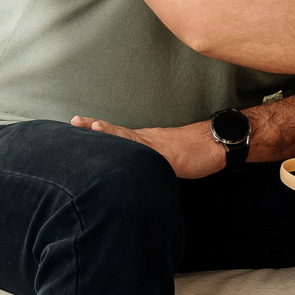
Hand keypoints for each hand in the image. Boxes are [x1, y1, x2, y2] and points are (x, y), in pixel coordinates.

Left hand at [70, 115, 225, 178]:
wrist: (219, 142)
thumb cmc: (197, 152)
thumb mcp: (168, 158)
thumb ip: (150, 162)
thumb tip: (134, 172)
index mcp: (146, 142)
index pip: (118, 136)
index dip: (99, 131)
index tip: (78, 125)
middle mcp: (149, 140)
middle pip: (119, 133)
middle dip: (96, 129)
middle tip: (74, 122)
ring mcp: (158, 146)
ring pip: (130, 139)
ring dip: (110, 133)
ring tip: (91, 127)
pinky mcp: (170, 155)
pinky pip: (149, 152)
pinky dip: (135, 148)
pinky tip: (125, 145)